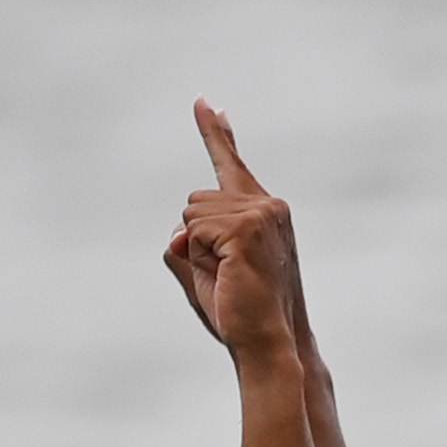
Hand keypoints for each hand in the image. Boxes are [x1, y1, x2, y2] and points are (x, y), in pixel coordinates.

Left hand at [164, 101, 308, 357]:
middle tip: (227, 277)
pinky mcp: (247, 226)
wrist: (267, 343)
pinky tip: (227, 275)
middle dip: (196, 241)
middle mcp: (269, 205)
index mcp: (265, 212)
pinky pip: (193, 231)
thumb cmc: (240, 316)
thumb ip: (185, 245)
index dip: (216, 133)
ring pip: (192, 215)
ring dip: (198, 251)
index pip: (232, 165)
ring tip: (230, 278)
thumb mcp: (204, 273)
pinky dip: (199, 257)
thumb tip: (177, 232)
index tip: (205, 102)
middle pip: (196, 201)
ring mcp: (261, 213)